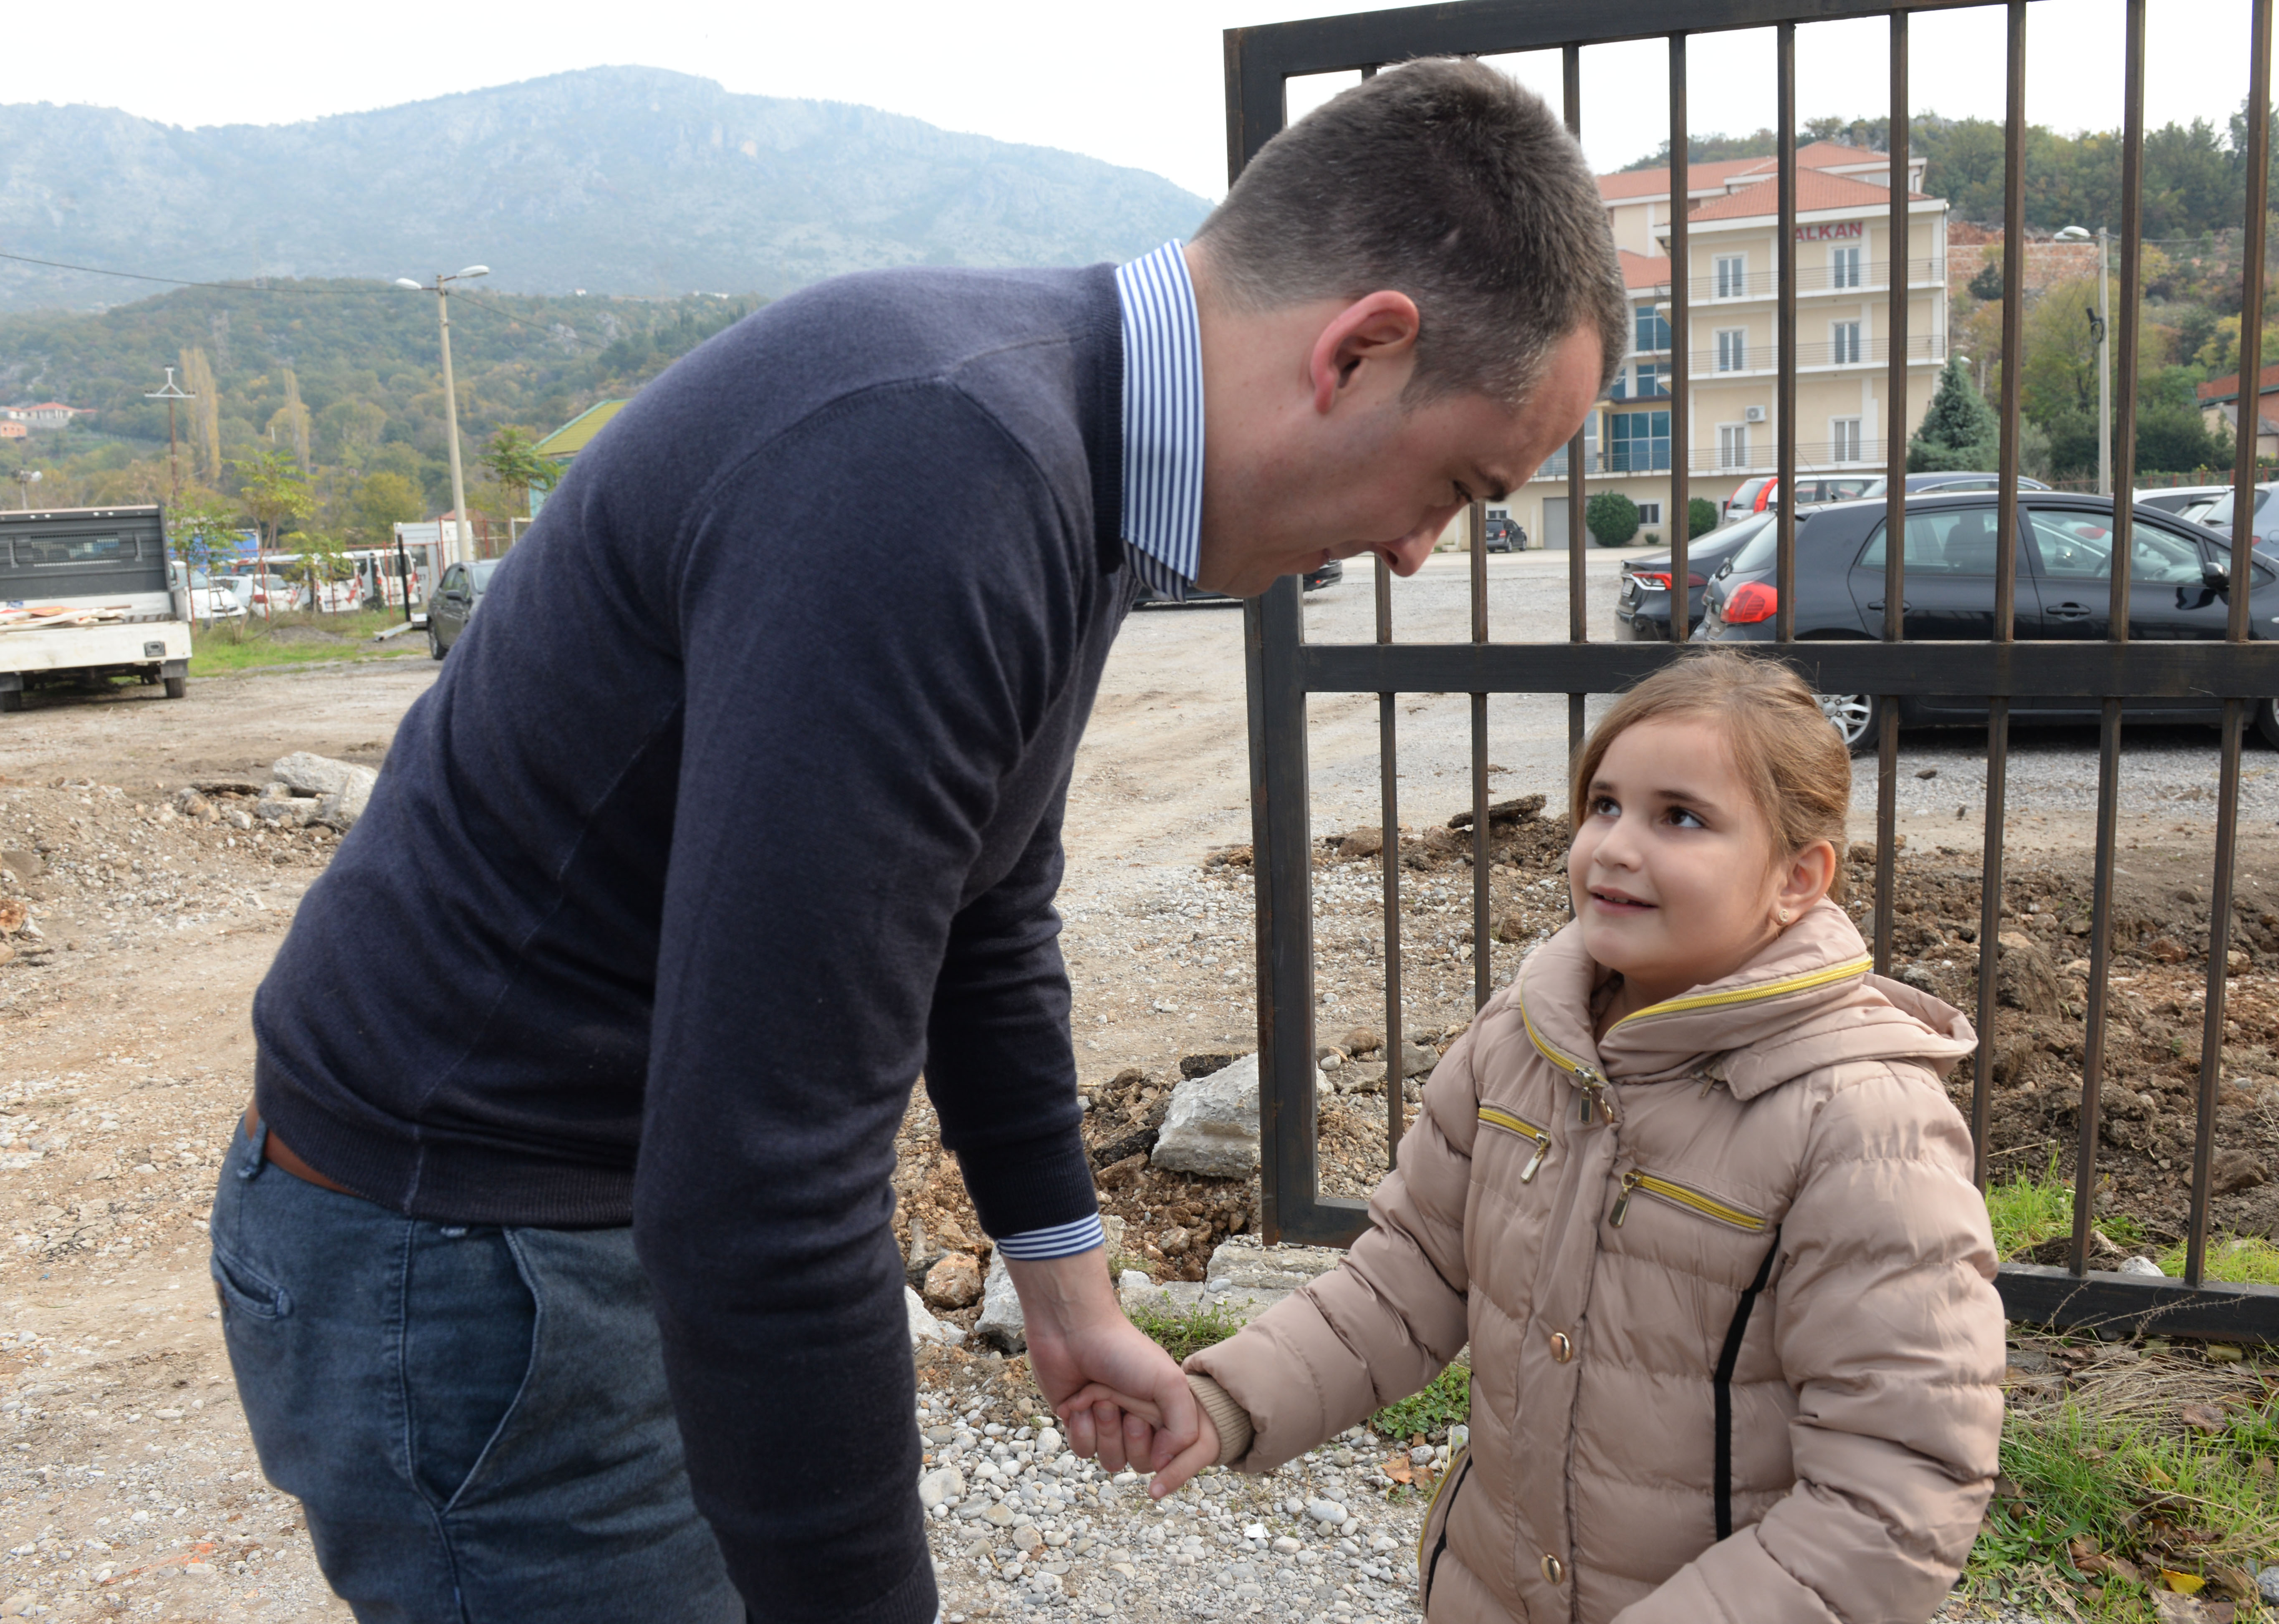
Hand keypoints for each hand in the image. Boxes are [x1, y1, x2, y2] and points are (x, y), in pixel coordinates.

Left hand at [1003, 1250, 1214, 1498]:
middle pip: (1140, 1462)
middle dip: (1128, 1435)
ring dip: (1104, 1429)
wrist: (1072, 1332)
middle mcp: (1139, 1421)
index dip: (1157, 1445)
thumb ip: (1184, 1429)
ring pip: (1112, 1461)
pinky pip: (1084, 1451)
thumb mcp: (1170, 1383)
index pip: (1170, 1456)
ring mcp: (1108, 1424)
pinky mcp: (1080, 1424)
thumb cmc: (1125, 1352)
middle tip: (1120, 1404)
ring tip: (1097, 1398)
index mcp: (1164, 1412)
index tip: (1143, 1417)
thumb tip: (1165, 1464)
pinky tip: (1077, 1403)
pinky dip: (1080, 1428)